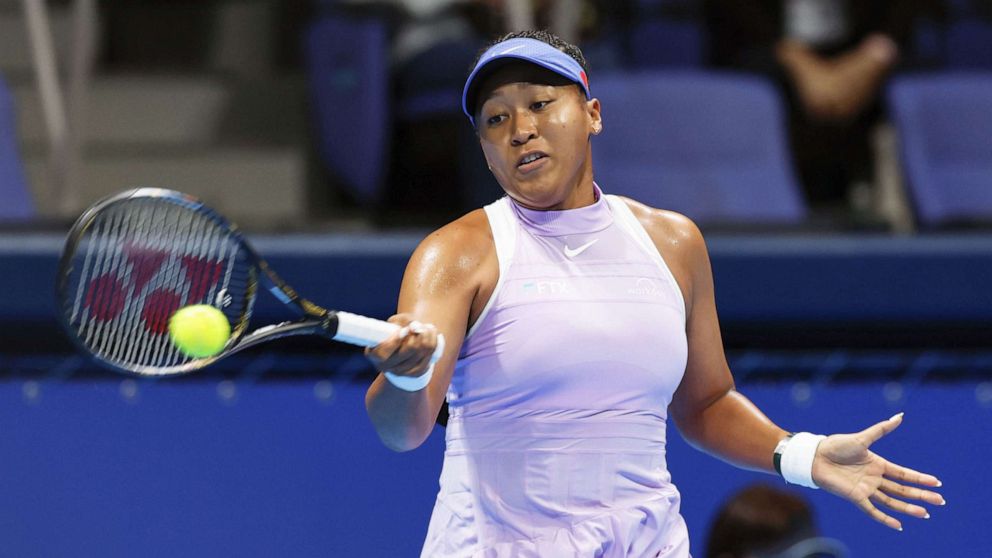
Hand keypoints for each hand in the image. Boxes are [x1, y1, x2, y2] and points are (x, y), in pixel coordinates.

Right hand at [364, 313, 439, 381]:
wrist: (406, 342)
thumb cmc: (397, 328)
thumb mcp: (396, 321)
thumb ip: (404, 322)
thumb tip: (414, 327)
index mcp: (374, 354)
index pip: (382, 354)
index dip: (395, 341)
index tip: (404, 330)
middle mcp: (386, 366)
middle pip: (408, 350)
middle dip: (419, 334)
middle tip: (421, 325)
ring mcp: (400, 372)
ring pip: (422, 354)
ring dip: (429, 337)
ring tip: (429, 328)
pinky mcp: (415, 373)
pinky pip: (429, 360)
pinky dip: (434, 346)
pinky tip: (434, 337)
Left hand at [812, 413, 944, 530]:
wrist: (815, 456)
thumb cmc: (836, 445)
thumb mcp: (862, 438)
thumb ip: (881, 429)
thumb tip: (900, 416)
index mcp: (878, 464)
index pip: (904, 474)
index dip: (920, 479)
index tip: (937, 483)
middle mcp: (874, 478)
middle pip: (902, 489)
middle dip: (921, 495)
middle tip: (940, 501)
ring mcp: (866, 488)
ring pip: (892, 501)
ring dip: (908, 507)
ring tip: (925, 513)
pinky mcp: (855, 497)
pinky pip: (872, 510)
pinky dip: (885, 518)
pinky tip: (899, 525)